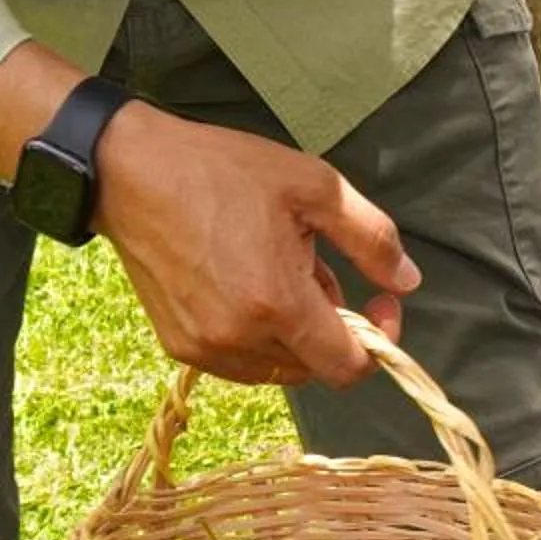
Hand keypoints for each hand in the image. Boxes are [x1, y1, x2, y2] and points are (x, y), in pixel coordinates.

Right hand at [95, 101, 418, 387]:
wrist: (131, 172)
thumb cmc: (223, 171)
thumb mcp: (315, 187)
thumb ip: (371, 239)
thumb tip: (409, 282)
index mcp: (276, 303)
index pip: (347, 368)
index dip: (378, 342)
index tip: (381, 302)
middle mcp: (238, 339)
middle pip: (316, 368)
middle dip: (334, 327)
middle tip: (319, 267)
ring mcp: (204, 348)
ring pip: (279, 367)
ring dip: (296, 332)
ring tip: (279, 268)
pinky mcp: (179, 345)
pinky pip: (241, 360)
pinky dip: (259, 335)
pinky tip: (248, 283)